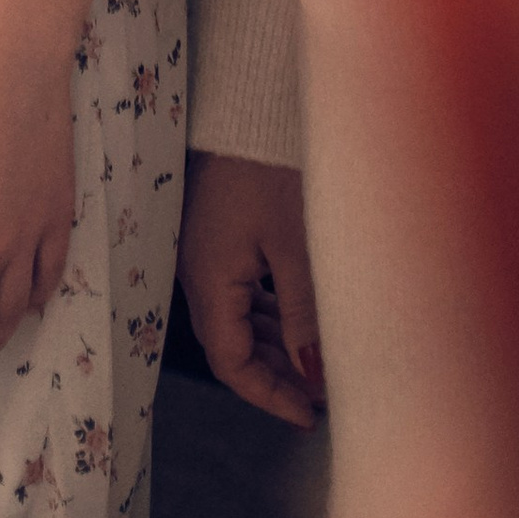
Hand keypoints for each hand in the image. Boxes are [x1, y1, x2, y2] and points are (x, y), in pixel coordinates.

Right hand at [176, 149, 323, 424]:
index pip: (231, 363)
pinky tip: (296, 317)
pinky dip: (267, 313)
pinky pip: (239, 290)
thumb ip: (303, 313)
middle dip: (276, 376)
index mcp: (210, 281)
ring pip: (238, 318)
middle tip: (320, 397)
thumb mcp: (294, 243)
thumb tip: (314, 375)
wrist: (241, 102)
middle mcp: (198, 272)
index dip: (269, 396)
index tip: (309, 415)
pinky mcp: (215, 232)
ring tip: (316, 363)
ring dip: (274, 345)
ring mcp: (204, 252)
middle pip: (232, 345)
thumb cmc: (265, 164)